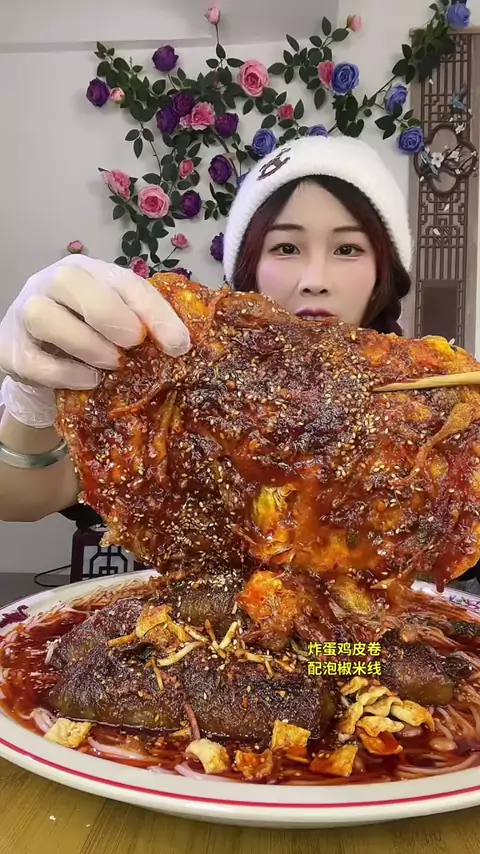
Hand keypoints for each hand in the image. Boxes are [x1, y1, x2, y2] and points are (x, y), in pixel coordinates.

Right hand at [0, 255, 189, 427]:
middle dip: (109, 313)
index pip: (125, 282)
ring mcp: (25, 314)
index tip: (178, 344)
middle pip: (70, 280)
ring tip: (111, 364)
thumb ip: (146, 327)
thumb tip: (181, 345)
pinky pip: (33, 360)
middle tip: (134, 343)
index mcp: (90, 272)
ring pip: (43, 316)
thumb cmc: (91, 337)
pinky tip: (89, 380)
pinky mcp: (10, 349)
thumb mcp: (121, 325)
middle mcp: (52, 284)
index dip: (154, 312)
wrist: (44, 363)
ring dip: (85, 343)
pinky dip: (65, 373)